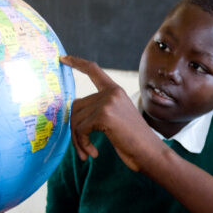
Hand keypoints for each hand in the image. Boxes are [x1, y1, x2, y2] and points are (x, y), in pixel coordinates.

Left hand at [61, 55, 161, 170]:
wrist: (150, 153)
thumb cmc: (134, 142)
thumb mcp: (117, 119)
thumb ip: (98, 109)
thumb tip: (72, 109)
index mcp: (115, 91)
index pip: (93, 70)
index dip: (76, 63)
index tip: (62, 58)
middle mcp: (111, 92)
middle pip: (75, 106)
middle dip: (74, 129)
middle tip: (81, 148)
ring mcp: (108, 102)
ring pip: (75, 119)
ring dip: (77, 140)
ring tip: (86, 153)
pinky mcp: (104, 115)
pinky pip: (80, 129)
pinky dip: (82, 144)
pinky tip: (92, 153)